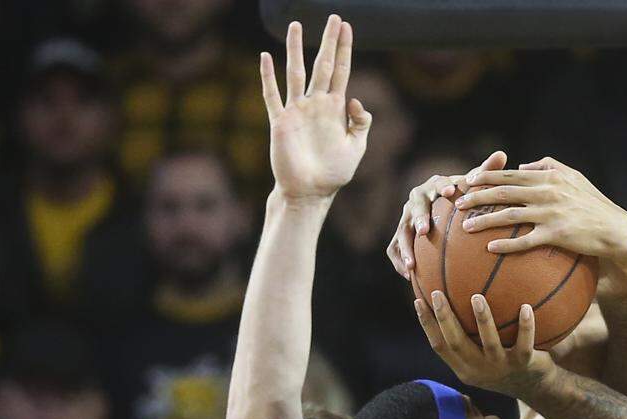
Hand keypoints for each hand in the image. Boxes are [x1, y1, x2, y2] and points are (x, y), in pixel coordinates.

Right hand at [260, 16, 370, 201]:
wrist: (310, 192)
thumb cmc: (334, 173)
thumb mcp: (356, 148)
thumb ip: (360, 123)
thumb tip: (356, 99)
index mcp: (335, 109)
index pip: (341, 71)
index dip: (344, 50)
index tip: (347, 28)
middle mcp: (316, 104)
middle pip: (322, 65)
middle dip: (328, 41)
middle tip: (333, 17)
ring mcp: (297, 111)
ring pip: (296, 72)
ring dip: (295, 49)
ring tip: (296, 25)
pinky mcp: (281, 122)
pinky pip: (272, 96)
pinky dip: (268, 77)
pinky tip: (265, 58)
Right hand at [387, 151, 508, 278]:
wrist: (440, 204)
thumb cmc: (461, 194)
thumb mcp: (473, 184)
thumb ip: (485, 172)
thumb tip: (502, 154)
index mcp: (433, 185)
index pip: (436, 183)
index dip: (441, 186)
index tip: (449, 190)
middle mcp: (416, 200)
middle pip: (414, 207)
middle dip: (418, 218)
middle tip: (424, 230)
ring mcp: (405, 218)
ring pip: (401, 231)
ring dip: (405, 247)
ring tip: (412, 265)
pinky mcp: (401, 234)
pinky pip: (394, 248)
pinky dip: (399, 261)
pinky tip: (409, 277)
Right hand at [415, 290, 553, 395]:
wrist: (535, 388)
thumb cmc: (503, 364)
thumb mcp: (480, 357)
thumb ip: (467, 337)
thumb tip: (452, 298)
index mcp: (464, 367)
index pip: (439, 346)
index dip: (427, 324)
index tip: (418, 300)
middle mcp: (480, 369)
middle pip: (457, 343)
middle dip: (445, 318)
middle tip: (438, 293)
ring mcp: (502, 368)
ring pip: (490, 343)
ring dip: (483, 319)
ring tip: (477, 297)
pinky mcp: (524, 364)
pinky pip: (524, 344)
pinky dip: (526, 326)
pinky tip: (525, 307)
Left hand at [455, 156, 626, 265]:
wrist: (615, 230)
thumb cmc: (594, 204)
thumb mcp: (574, 177)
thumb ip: (548, 166)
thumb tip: (523, 165)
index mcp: (549, 177)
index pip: (511, 174)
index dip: (487, 176)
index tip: (468, 179)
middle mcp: (547, 192)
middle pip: (504, 192)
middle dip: (477, 196)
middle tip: (459, 202)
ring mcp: (551, 214)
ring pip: (509, 215)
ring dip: (485, 220)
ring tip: (466, 227)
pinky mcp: (556, 235)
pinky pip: (526, 240)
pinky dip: (507, 244)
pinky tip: (491, 249)